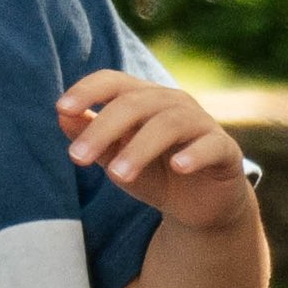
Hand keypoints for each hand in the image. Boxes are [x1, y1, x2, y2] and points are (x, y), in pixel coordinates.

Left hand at [59, 67, 252, 231]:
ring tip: (116, 175)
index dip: (87, 90)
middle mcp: (172, 102)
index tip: (61, 108)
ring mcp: (201, 123)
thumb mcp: (116, 159)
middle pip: (135, 103)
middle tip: (77, 158)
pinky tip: (178, 167)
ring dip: (139, 148)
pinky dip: (194, 153)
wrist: (200, 207)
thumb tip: (61, 115)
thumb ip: (90, 137)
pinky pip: (211, 145)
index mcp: (143, 98)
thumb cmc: (153, 174)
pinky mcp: (226, 150)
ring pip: (169, 123)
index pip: (113, 81)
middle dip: (103, 129)